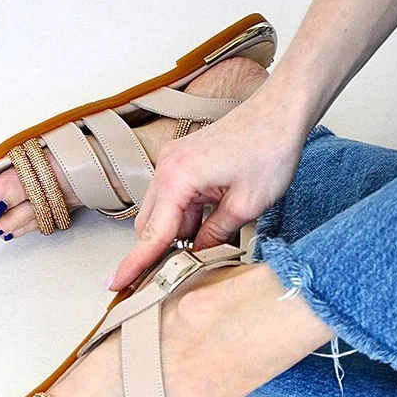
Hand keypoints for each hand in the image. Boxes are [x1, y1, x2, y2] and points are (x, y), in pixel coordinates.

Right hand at [109, 86, 307, 289]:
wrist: (281, 112)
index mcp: (178, 179)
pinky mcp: (184, 160)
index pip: (152, 235)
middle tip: (171, 278)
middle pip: (149, 224)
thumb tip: (197, 256)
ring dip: (177, 233)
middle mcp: (167, 168)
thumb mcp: (246, 206)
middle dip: (158, 251)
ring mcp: (173, 161)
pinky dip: (185, 216)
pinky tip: (207, 227)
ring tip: (206, 248)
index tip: (116, 284)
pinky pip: (173, 197)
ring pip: (162, 212)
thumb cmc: (269, 151)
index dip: (134, 264)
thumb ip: (215, 236)